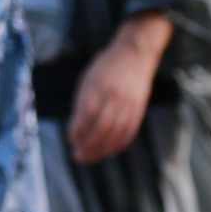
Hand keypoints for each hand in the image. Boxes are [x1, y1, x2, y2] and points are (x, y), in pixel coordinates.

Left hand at [68, 15, 169, 163]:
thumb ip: (82, 102)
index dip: (77, 131)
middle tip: (79, 156)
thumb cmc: (105, 67)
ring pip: (116, 133)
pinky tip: (109, 151)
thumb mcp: (88, 79)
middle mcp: (113, 95)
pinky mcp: (139, 108)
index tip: (71, 140)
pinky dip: (119, 144)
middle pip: (101, 128)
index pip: (85, 115)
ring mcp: (128, 103)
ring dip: (102, 149)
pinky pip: (130, 131)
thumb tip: (77, 130)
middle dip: (88, 146)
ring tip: (92, 157)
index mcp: (96, 86)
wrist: (134, 54)